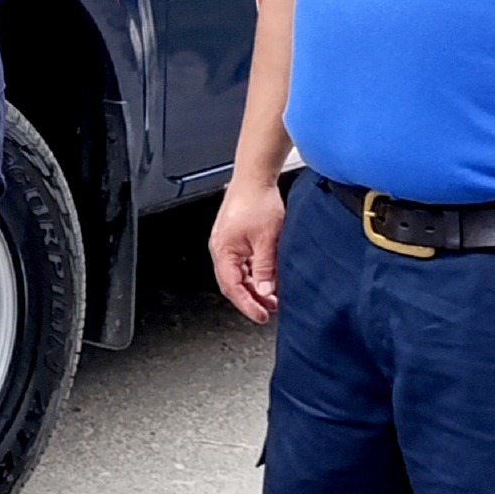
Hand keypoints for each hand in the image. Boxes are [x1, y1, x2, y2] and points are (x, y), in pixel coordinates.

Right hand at [209, 175, 284, 322]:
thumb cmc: (257, 201)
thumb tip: (266, 291)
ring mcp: (227, 244)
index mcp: (223, 251)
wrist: (255, 177)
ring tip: (273, 295)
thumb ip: (265, 268)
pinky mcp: (235, 239)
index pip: (232, 287)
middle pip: (233, 284)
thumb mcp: (267, 239)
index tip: (261, 316)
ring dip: (255, 286)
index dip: (247, 305)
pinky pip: (242, 263)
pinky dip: (254, 273)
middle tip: (270, 309)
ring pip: (238, 274)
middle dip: (252, 298)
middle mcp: (221, 249)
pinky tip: (268, 277)